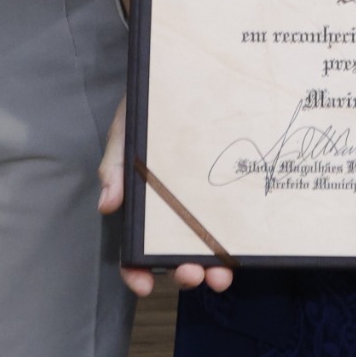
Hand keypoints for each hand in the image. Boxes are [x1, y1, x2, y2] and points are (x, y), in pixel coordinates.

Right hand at [100, 102, 233, 296]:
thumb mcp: (126, 130)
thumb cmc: (151, 104)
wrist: (189, 72)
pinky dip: (241, 238)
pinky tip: (248, 244)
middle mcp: (176, 209)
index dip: (136, 272)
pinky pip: (239, 220)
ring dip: (215, 267)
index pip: (135, 249)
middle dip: (185, 273)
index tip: (144, 284)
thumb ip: (115, 164)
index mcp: (146, 203)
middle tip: (194, 274)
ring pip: (210, 247)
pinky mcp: (234, 187)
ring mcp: (208, 201)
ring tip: (222, 273)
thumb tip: (107, 205)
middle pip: (177, 254)